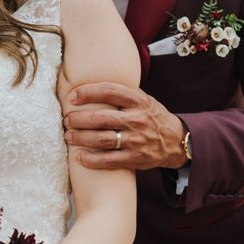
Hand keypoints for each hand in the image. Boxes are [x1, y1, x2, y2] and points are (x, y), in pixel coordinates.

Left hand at [63, 82, 187, 170]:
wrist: (176, 141)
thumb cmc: (152, 116)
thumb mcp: (144, 98)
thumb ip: (122, 93)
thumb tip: (91, 82)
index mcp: (138, 101)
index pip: (109, 91)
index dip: (87, 92)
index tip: (72, 96)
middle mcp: (137, 119)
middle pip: (100, 118)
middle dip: (78, 119)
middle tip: (66, 119)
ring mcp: (136, 140)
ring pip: (101, 139)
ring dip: (80, 138)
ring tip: (68, 136)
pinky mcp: (135, 159)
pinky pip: (108, 161)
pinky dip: (91, 160)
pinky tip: (79, 156)